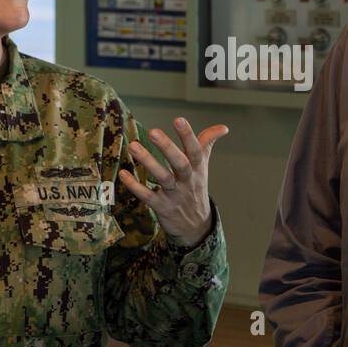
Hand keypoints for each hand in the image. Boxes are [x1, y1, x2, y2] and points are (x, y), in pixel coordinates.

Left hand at [119, 117, 227, 247]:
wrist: (196, 227)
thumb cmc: (195, 189)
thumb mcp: (203, 167)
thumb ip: (208, 144)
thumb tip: (223, 127)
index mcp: (197, 168)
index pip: (195, 150)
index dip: (188, 135)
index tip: (179, 120)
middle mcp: (187, 180)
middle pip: (180, 163)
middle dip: (167, 147)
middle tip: (153, 132)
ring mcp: (174, 194)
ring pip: (163, 178)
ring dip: (148, 162)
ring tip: (133, 146)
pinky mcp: (162, 207)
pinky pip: (148, 196)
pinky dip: (135, 186)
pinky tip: (123, 174)